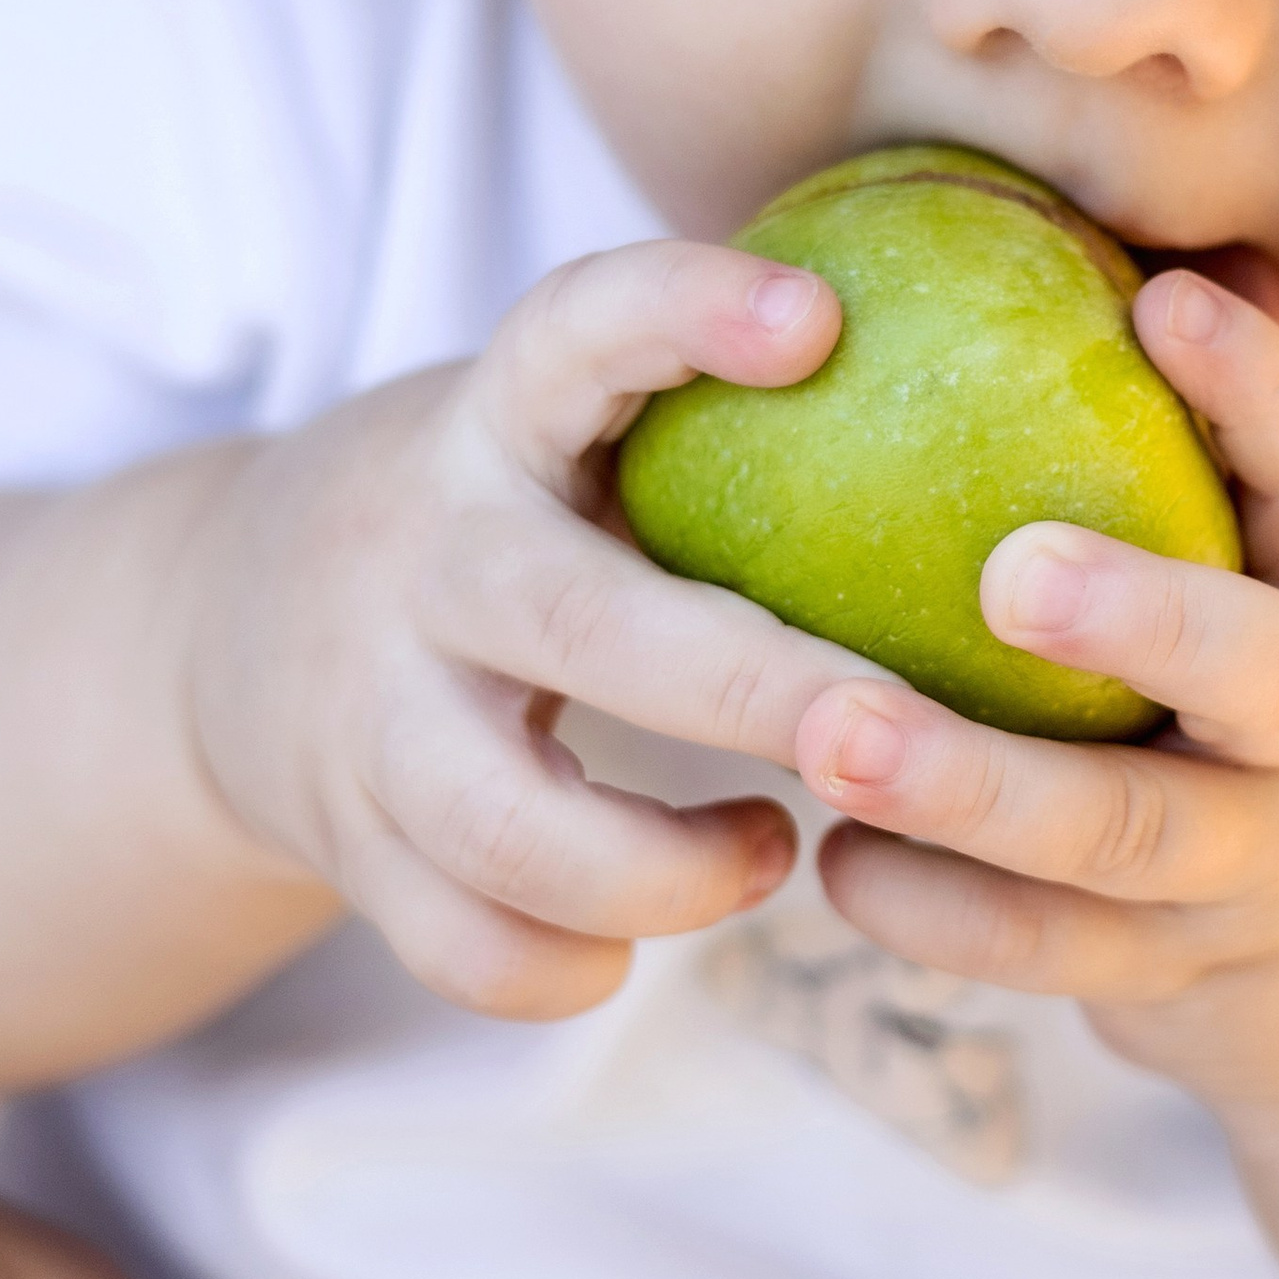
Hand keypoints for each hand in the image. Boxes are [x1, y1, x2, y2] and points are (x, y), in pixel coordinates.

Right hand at [185, 241, 872, 1019]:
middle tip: (899, 729)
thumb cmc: (507, 505)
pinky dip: (568, 965)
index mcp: (497, 420)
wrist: (228, 621)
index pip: (574, 327)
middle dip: (758, 691)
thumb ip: (726, 389)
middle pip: (582, 626)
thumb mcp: (571, 414)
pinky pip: (466, 945)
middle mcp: (428, 559)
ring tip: (771, 850)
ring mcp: (374, 711)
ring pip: (511, 828)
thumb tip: (1050, 318)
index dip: (684, 312)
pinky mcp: (351, 843)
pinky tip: (635, 936)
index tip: (818, 319)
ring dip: (674, 869)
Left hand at [793, 265, 1278, 1128]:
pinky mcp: (1184, 976)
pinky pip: (1061, 952)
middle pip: (1268, 673)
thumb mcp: (1265, 560)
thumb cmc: (1256, 676)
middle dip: (1149, 617)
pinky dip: (947, 916)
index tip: (1164, 301)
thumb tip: (1023, 203)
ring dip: (979, 791)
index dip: (1265, 391)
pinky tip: (834, 866)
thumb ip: (1175, 434)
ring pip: (1134, 837)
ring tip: (833, 736)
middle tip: (1005, 570)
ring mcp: (1263, 864)